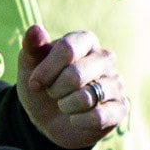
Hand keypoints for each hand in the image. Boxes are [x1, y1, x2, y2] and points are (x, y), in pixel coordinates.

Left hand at [16, 25, 125, 148]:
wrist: (49, 120)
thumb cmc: (42, 85)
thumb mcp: (29, 66)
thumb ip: (31, 46)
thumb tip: (36, 29)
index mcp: (85, 41)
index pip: (67, 49)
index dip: (46, 70)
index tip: (35, 83)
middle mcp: (105, 58)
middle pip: (76, 75)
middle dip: (55, 90)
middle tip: (53, 93)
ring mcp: (116, 83)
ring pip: (86, 98)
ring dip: (66, 106)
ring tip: (65, 104)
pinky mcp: (121, 107)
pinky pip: (98, 116)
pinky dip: (79, 121)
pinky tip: (76, 119)